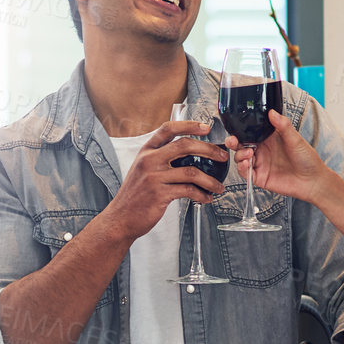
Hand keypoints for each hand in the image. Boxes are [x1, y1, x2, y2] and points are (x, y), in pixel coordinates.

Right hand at [104, 121, 226, 241]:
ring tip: (219, 186)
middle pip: (184, 145)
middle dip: (209, 149)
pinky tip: (206, 198)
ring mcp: (154, 177)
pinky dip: (202, 195)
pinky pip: (188, 191)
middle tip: (222, 156)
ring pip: (191, 172)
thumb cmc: (135, 196)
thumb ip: (160, 159)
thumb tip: (186, 154)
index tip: (206, 127)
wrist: (121, 218)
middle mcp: (149, 161)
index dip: (189, 125)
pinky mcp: (160, 194)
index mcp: (146, 151)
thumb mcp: (142, 170)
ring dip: (210, 180)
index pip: (168, 129)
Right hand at [227, 109, 328, 202]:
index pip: (249, 132)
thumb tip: (272, 112)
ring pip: (240, 158)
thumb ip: (283, 125)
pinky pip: (245, 173)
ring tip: (248, 154)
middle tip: (233, 141)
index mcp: (268, 139)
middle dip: (233, 142)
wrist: (312, 180)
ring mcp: (260, 164)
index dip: (240, 130)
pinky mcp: (260, 177)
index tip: (236, 128)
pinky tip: (246, 164)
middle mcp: (262, 151)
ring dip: (239, 155)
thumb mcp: (295, 139)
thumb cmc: (307, 159)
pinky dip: (242, 169)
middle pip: (240, 145)